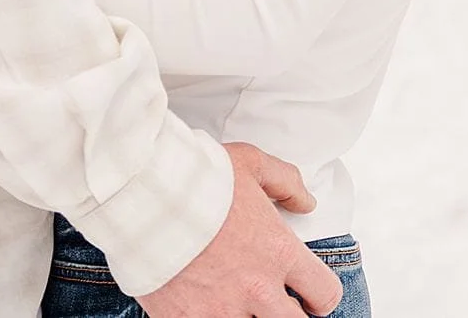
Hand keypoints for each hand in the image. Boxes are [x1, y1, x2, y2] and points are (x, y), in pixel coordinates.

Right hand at [137, 143, 338, 317]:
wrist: (143, 198)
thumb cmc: (197, 179)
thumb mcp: (251, 164)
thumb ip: (286, 183)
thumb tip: (307, 202)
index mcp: (278, 252)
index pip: (325, 293)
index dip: (322, 297)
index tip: (311, 296)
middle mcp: (256, 288)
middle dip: (291, 315)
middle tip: (276, 304)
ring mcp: (221, 310)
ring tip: (239, 304)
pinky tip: (205, 307)